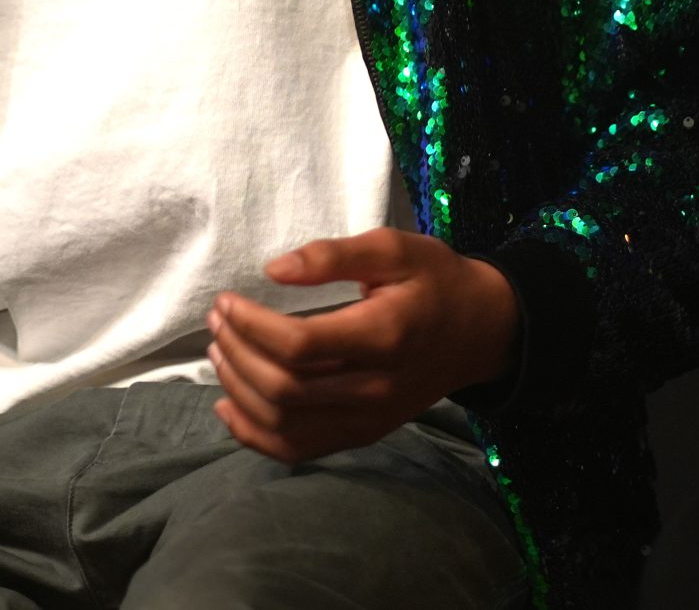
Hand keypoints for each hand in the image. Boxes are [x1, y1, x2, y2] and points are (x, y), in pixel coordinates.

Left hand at [206, 227, 519, 462]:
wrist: (481, 332)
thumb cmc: (435, 282)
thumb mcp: (395, 249)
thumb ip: (333, 255)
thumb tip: (274, 269)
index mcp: (384, 337)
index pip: (300, 345)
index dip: (251, 325)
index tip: (227, 301)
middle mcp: (376, 388)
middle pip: (285, 388)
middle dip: (237, 353)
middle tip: (217, 321)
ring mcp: (369, 419)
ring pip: (285, 423)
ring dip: (239, 390)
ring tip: (219, 352)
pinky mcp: (363, 433)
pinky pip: (299, 449)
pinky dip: (255, 435)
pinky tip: (229, 406)